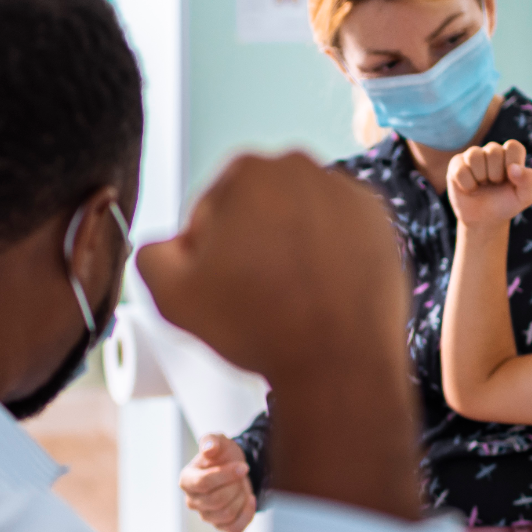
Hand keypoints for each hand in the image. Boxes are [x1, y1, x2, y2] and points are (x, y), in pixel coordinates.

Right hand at [137, 152, 406, 379]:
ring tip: (289, 296)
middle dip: (249, 243)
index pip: (210, 209)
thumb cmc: (261, 328)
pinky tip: (321, 291)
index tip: (219, 282)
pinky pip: (339, 232)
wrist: (339, 363)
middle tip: (253, 293)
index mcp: (247, 172)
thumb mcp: (172, 297)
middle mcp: (301, 167)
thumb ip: (151, 257)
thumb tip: (164, 248)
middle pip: (257, 207)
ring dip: (289, 247)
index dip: (206, 251)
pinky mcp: (380, 220)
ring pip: (298, 217)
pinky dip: (329, 254)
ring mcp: (346, 192)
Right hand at [180, 434, 256, 531]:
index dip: (226, 475)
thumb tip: (208, 449)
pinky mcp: (220, 526)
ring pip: (227, 514)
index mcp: (187, 480)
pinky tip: (250, 499)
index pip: (204, 482)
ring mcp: (205, 515)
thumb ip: (211, 441)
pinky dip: (247, 513)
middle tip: (241, 475)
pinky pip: (235, 528)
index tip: (244, 466)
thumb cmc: (222, 454)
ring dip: (241, 497)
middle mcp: (192, 501)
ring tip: (241, 485)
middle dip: (235, 486)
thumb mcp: (218, 441)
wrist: (235, 467)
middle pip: (217, 500)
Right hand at [446, 140, 531, 226]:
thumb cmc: (506, 204)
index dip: (512, 163)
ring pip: (474, 156)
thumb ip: (529, 180)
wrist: (484, 219)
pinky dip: (467, 185)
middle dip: (495, 174)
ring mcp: (473, 156)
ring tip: (482, 184)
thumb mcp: (525, 197)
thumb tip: (513, 168)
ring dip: (480, 177)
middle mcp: (492, 151)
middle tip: (494, 184)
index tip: (511, 179)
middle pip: (493, 151)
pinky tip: (470, 189)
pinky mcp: (457, 164)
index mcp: (511, 154)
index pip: (513, 146)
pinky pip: (460, 169)